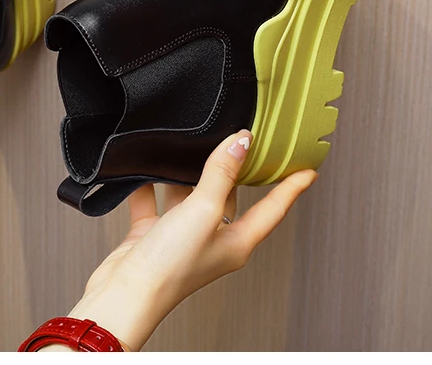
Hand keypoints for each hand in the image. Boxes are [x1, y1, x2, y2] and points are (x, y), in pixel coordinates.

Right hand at [64, 132, 315, 350]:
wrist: (124, 293)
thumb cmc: (170, 268)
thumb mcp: (203, 211)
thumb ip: (221, 173)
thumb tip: (241, 141)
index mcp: (236, 242)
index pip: (272, 210)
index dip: (290, 188)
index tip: (306, 170)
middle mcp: (212, 239)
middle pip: (229, 196)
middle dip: (233, 168)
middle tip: (243, 138)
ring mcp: (183, 237)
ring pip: (191, 194)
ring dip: (186, 173)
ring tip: (187, 143)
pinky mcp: (154, 234)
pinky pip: (155, 200)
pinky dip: (149, 184)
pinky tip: (144, 167)